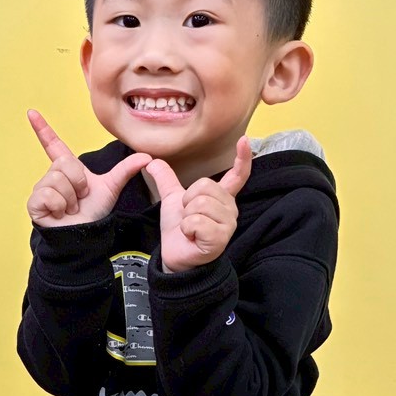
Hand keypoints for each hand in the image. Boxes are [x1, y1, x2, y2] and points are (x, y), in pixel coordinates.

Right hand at [26, 109, 153, 227]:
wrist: (86, 236)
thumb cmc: (93, 213)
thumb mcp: (111, 187)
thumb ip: (126, 170)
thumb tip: (147, 157)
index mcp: (68, 168)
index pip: (54, 144)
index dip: (42, 128)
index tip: (31, 112)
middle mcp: (53, 175)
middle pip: (65, 163)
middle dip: (78, 183)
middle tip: (80, 198)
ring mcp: (42, 188)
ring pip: (58, 179)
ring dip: (71, 197)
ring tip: (71, 208)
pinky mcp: (35, 203)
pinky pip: (49, 194)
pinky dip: (60, 206)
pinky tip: (60, 214)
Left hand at [146, 137, 252, 272]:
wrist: (174, 255)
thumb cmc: (179, 230)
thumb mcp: (172, 200)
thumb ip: (166, 179)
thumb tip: (152, 160)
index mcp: (221, 197)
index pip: (238, 175)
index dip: (243, 158)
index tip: (244, 140)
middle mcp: (230, 209)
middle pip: (205, 186)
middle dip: (187, 201)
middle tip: (188, 218)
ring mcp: (228, 224)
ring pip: (200, 204)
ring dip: (186, 217)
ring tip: (190, 228)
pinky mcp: (220, 238)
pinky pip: (197, 221)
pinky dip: (187, 229)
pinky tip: (191, 237)